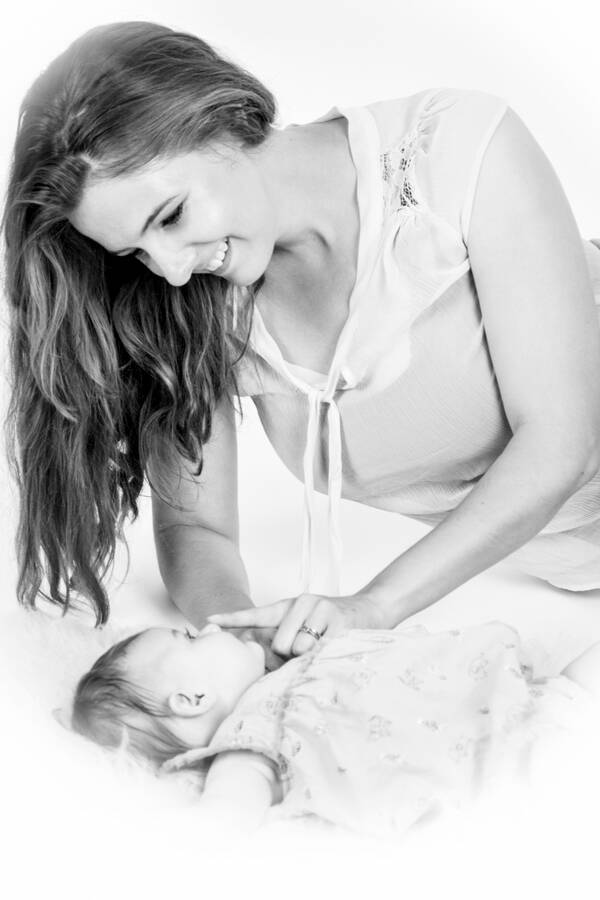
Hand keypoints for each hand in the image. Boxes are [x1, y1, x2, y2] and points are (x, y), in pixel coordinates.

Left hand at [208, 591, 385, 656]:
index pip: (258, 613)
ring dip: (309, 657)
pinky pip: (321, 650)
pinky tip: (334, 647)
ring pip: (299, 647)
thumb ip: (286, 641)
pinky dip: (324, 656)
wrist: (373, 610)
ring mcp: (321, 609)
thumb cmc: (337, 626)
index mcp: (291, 605)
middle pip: (280, 643)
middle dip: (290, 657)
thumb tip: (268, 661)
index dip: (233, 618)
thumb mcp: (308, 628)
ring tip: (324, 649)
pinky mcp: (340, 621)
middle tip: (308, 653)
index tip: (208, 620)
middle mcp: (303, 602)